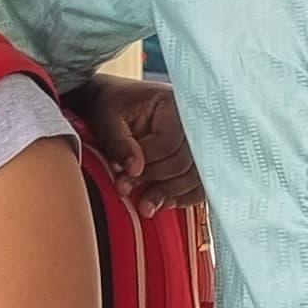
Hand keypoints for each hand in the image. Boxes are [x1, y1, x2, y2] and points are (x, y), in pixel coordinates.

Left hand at [72, 77, 204, 210]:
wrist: (116, 105)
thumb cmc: (112, 107)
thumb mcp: (106, 120)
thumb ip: (119, 143)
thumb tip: (135, 169)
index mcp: (173, 103)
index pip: (168, 142)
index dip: (147, 162)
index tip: (124, 171)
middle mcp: (192, 120)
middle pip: (185, 162)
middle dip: (154, 180)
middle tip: (126, 187)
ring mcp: (198, 140)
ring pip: (196, 177)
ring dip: (168, 193)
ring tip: (144, 203)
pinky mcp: (196, 157)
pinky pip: (201, 184)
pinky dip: (183, 197)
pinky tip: (163, 202)